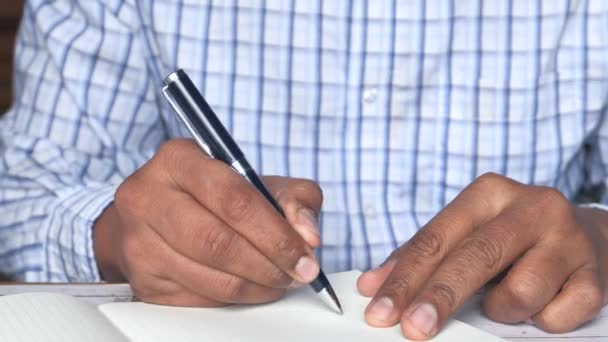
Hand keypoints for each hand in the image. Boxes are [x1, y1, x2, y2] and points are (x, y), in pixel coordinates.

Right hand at [93, 139, 322, 306]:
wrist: (159, 214)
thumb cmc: (214, 194)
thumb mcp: (258, 181)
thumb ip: (294, 198)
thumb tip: (308, 235)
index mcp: (178, 159)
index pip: (233, 198)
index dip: (275, 232)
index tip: (305, 254)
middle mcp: (146, 195)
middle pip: (216, 241)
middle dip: (267, 264)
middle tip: (296, 273)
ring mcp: (137, 240)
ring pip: (209, 276)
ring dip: (255, 286)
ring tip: (278, 280)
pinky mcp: (141, 279)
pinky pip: (197, 298)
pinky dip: (234, 298)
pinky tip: (250, 286)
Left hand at [357, 173, 607, 339]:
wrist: (590, 235)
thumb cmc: (513, 238)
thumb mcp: (468, 233)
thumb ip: (424, 256)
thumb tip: (372, 286)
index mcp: (489, 193)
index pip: (436, 238)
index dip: (404, 277)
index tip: (380, 308)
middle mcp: (531, 207)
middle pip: (474, 258)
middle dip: (438, 298)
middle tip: (413, 329)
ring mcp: (568, 240)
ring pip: (518, 294)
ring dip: (501, 309)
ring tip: (504, 299)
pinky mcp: (596, 275)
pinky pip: (555, 317)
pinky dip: (540, 320)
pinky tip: (543, 302)